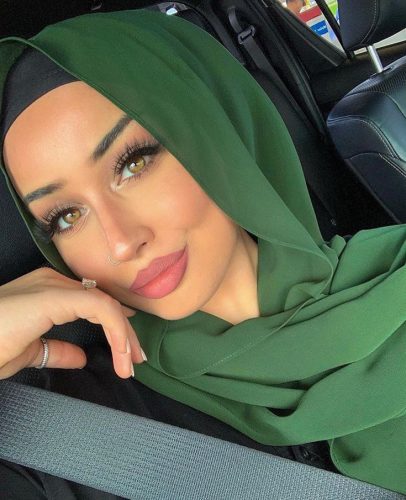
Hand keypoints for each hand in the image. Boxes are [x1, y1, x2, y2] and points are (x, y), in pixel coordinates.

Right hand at [0, 267, 144, 379]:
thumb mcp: (28, 351)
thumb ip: (56, 350)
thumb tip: (81, 356)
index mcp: (45, 293)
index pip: (90, 302)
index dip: (114, 323)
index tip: (128, 347)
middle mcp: (51, 283)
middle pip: (101, 302)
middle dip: (124, 331)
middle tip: (135, 360)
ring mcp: (52, 286)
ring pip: (104, 304)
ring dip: (123, 334)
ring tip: (131, 363)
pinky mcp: (53, 295)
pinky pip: (99, 306)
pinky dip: (115, 329)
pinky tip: (121, 353)